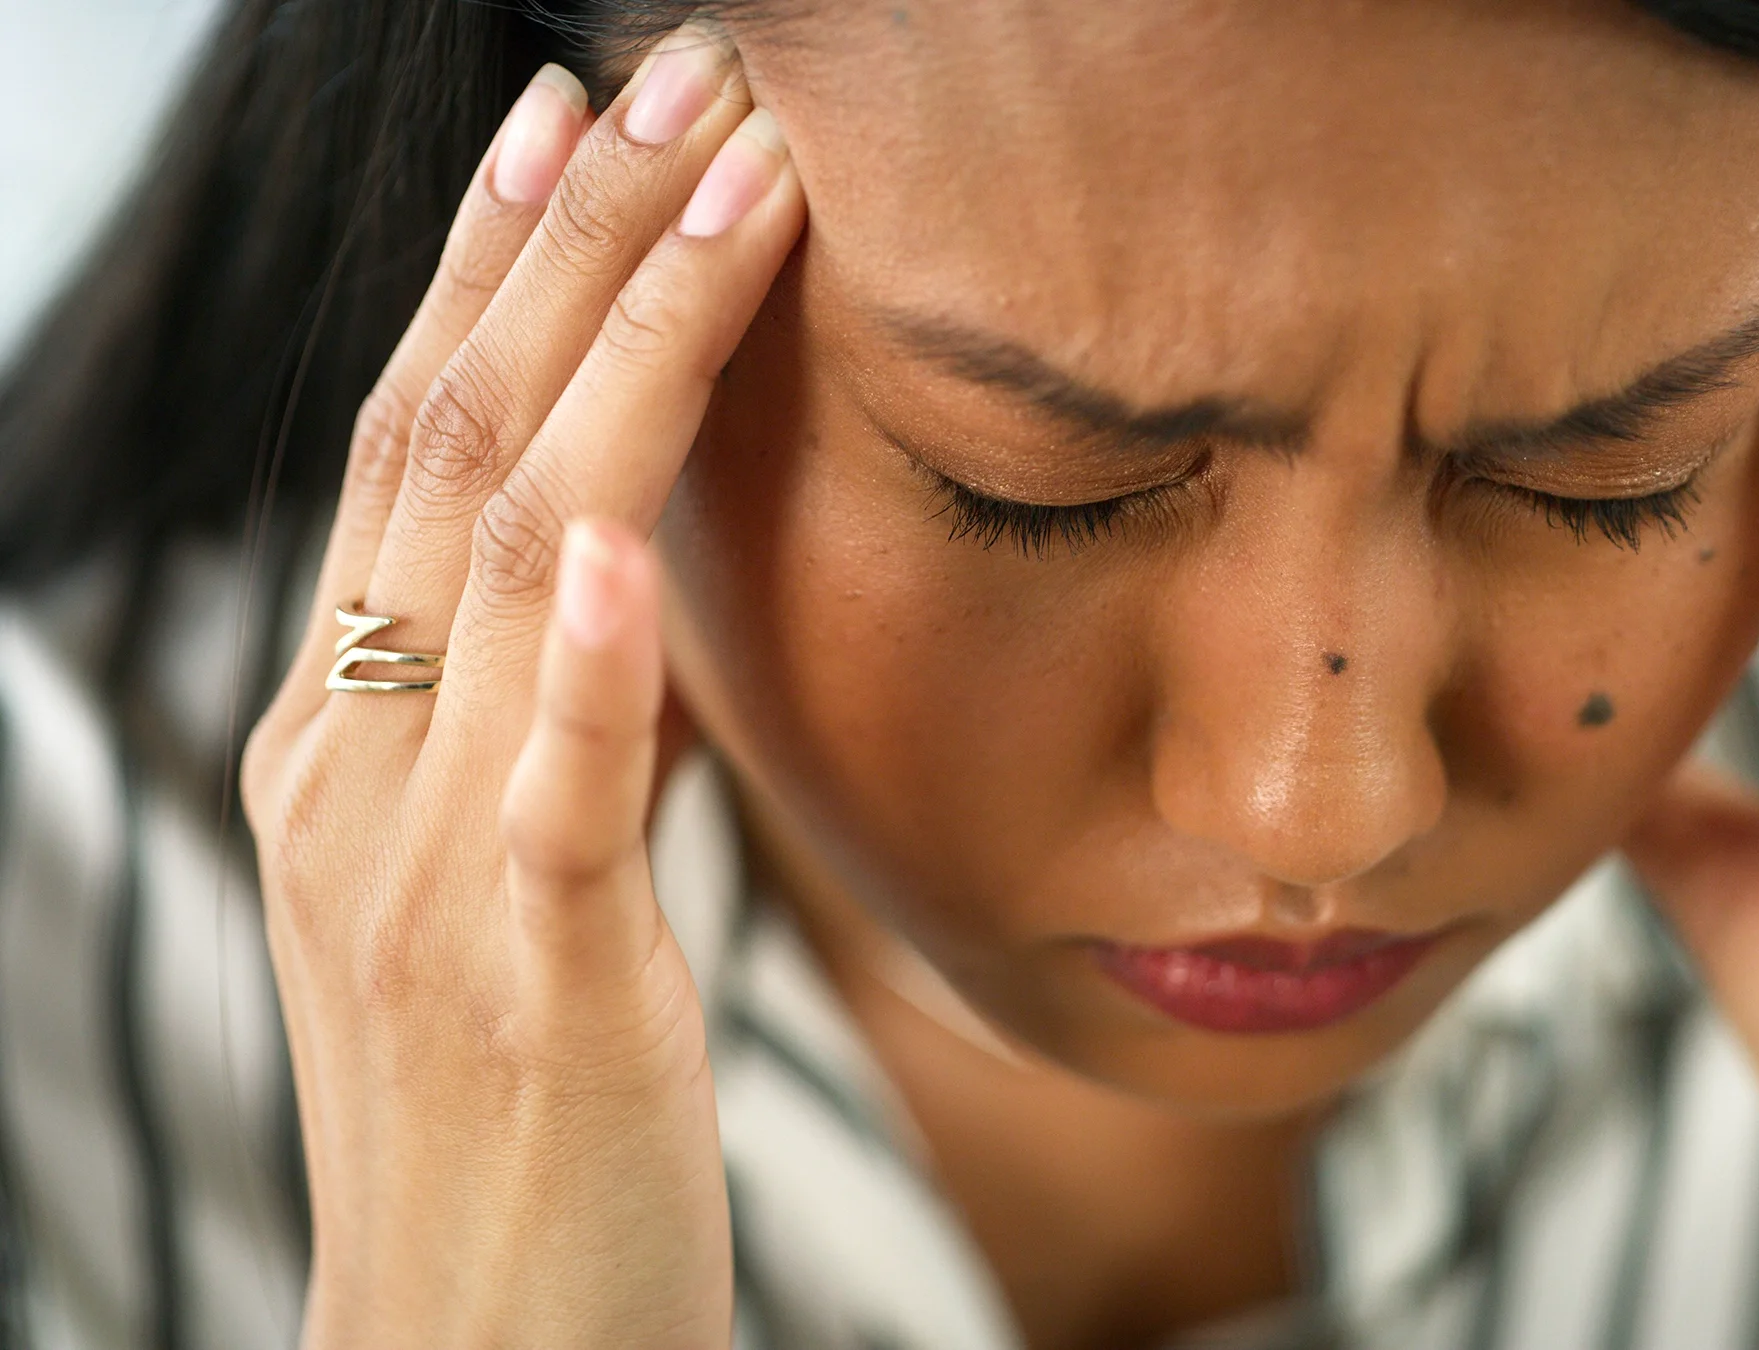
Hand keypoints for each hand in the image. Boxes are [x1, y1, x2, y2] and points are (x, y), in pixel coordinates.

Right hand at [240, 30, 802, 1347]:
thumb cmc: (516, 1107)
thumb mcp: (512, 868)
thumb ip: (549, 714)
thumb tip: (637, 561)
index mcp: (344, 733)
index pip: (417, 445)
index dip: (499, 265)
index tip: (579, 115)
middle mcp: (351, 766)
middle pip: (454, 447)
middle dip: (572, 245)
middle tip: (678, 79)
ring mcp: (417, 870)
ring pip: (504, 563)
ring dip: (618, 358)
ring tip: (716, 190)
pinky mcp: (524, 981)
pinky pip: (547, 796)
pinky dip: (580, 663)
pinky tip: (622, 539)